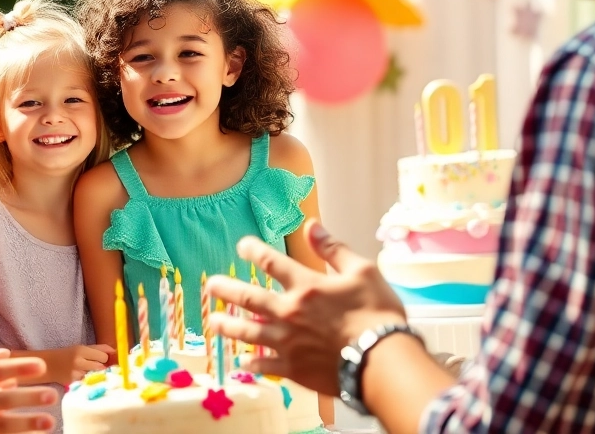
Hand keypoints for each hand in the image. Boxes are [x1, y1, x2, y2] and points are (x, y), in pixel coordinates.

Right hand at [45, 344, 113, 383]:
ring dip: (94, 375)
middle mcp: (78, 362)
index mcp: (81, 350)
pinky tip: (81, 378)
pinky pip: (88, 383)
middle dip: (100, 368)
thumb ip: (99, 348)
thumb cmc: (68, 355)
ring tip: (86, 373)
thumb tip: (115, 351)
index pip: (104, 357)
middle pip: (101, 367)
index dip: (104, 359)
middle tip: (93, 367)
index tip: (100, 360)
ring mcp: (75, 374)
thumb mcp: (82, 347)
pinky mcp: (73, 384)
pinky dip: (87, 381)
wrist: (49, 365)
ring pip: (95, 376)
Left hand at [204, 224, 406, 396]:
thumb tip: (311, 226)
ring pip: (248, 333)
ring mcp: (287, 342)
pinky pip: (265, 366)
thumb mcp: (362, 272)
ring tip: (212, 322)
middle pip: (248, 298)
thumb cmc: (377, 314)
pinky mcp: (293, 369)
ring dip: (228, 326)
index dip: (253, 250)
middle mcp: (289, 312)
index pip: (271, 262)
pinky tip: (243, 363)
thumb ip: (333, 249)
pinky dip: (253, 364)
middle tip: (210, 286)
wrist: (384, 362)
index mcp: (305, 286)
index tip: (241, 246)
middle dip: (226, 289)